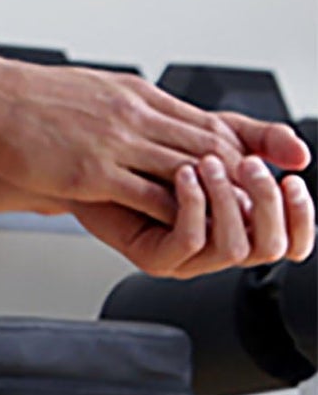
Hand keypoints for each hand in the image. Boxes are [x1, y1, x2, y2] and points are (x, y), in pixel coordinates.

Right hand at [0, 54, 310, 222]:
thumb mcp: (86, 91)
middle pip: (210, 144)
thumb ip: (118, 106)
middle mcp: (136, 115)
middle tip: (257, 202)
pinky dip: (175, 211)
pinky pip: (148, 193)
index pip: (205, 121)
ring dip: (215, 196)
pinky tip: (182, 225)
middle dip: (240, 175)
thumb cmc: (20, 100)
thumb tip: (136, 116)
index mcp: (135, 95)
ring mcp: (116, 142)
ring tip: (229, 219)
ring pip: (189, 168)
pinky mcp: (92, 171)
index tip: (256, 170)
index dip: (240, 148)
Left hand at [73, 156, 313, 277]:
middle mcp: (216, 247)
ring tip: (208, 163)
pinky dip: (194, 204)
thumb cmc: (155, 151)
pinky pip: (190, 241)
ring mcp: (186, 259)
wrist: (97, 159)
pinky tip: (184, 174)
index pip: (291, 242)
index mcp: (240, 225)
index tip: (293, 180)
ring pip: (232, 247)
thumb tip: (302, 156)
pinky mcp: (154, 259)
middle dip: (265, 201)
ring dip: (227, 200)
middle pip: (269, 247)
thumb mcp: (219, 135)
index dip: (301, 217)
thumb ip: (263, 142)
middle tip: (248, 164)